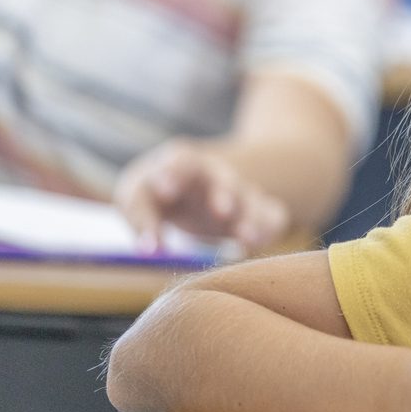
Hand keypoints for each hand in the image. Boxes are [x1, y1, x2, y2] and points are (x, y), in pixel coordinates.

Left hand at [113, 139, 291, 254]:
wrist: (196, 191)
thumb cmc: (159, 198)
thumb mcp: (139, 199)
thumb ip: (142, 221)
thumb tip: (150, 251)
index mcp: (181, 162)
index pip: (179, 160)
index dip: (173, 171)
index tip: (165, 190)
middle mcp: (215, 173)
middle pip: (222, 178)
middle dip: (224, 192)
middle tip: (222, 210)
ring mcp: (241, 190)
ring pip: (249, 200)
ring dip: (248, 215)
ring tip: (244, 236)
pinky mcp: (261, 209)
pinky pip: (271, 215)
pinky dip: (266, 227)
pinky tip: (256, 240)